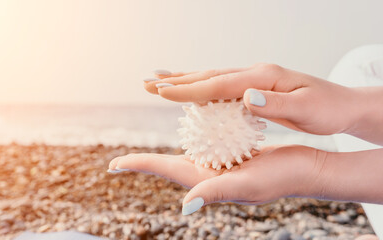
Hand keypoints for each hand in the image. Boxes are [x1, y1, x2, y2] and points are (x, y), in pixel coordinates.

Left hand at [109, 145, 325, 214]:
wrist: (304, 170)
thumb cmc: (281, 178)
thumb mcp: (249, 184)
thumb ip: (216, 193)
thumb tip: (185, 206)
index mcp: (206, 181)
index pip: (164, 170)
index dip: (138, 166)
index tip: (113, 165)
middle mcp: (208, 175)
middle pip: (167, 167)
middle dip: (143, 164)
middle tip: (120, 162)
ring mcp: (218, 167)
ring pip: (183, 156)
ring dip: (162, 151)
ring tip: (144, 151)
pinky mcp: (230, 158)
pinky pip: (204, 146)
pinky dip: (191, 138)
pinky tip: (187, 131)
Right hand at [144, 64, 358, 135]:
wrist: (342, 103)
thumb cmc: (327, 109)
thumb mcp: (307, 109)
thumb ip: (275, 103)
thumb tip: (246, 96)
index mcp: (263, 78)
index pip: (218, 84)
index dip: (188, 89)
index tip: (160, 92)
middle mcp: (254, 73)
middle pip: (208, 75)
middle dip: (175, 80)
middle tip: (145, 82)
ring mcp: (253, 78)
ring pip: (210, 77)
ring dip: (183, 80)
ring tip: (158, 81)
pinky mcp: (254, 87)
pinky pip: (219, 85)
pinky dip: (200, 86)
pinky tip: (191, 90)